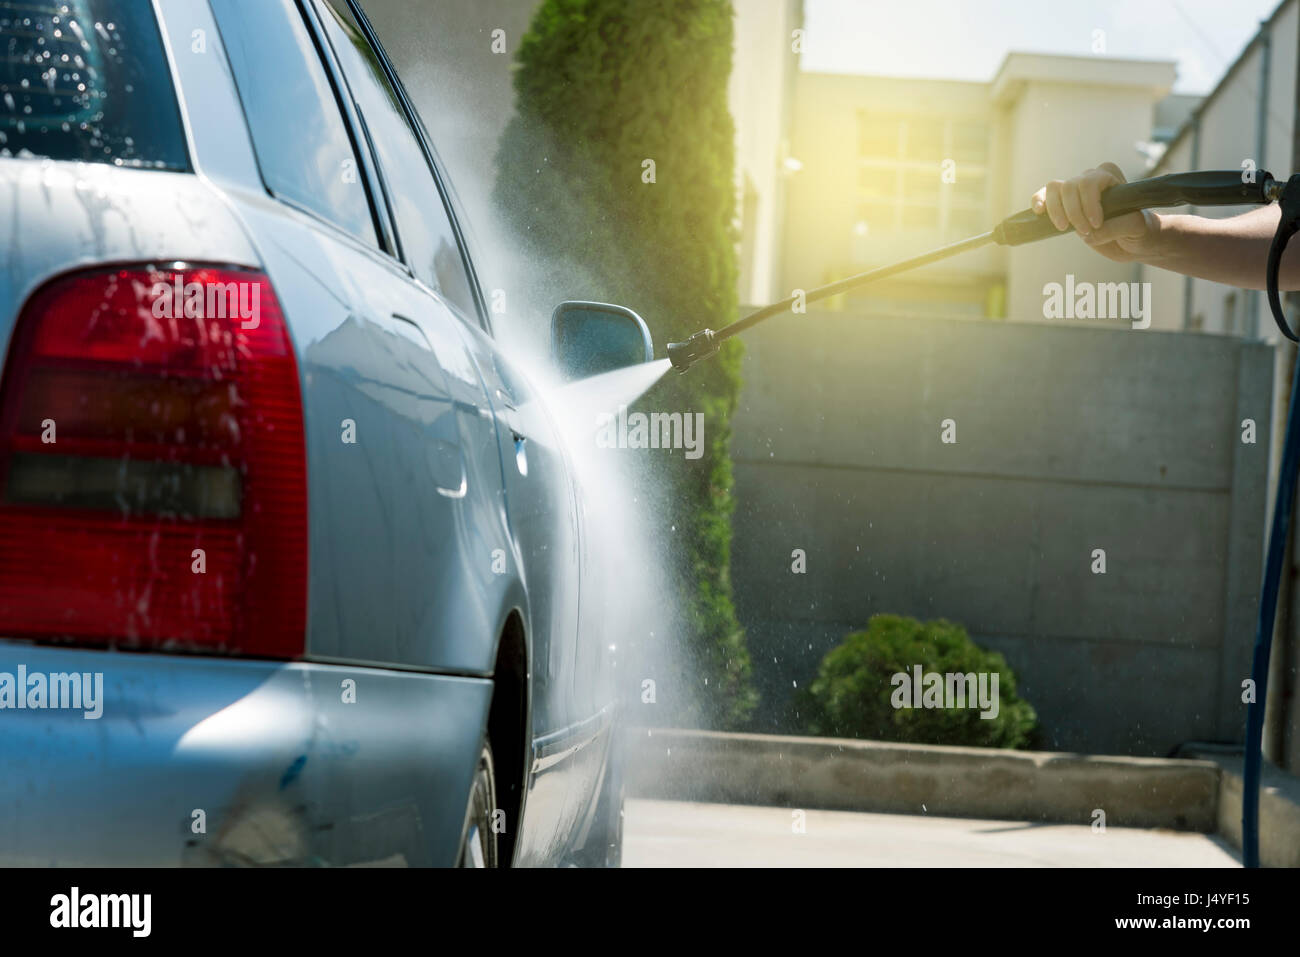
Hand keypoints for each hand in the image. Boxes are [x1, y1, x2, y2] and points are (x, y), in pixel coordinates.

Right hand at [1031, 162, 1161, 262]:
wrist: (1132, 239)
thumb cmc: (1138, 230)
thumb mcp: (1136, 227)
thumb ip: (1115, 227)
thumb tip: (1087, 234)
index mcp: (1110, 176)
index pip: (1090, 182)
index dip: (1088, 203)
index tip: (1096, 224)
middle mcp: (1090, 178)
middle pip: (1070, 186)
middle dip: (1074, 212)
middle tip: (1085, 232)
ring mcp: (1075, 190)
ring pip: (1054, 189)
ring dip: (1056, 210)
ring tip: (1064, 228)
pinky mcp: (1063, 205)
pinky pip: (1044, 196)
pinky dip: (1038, 201)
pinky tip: (1038, 212)